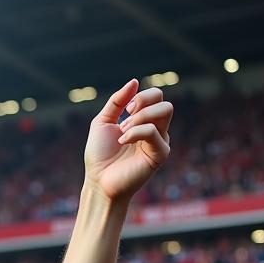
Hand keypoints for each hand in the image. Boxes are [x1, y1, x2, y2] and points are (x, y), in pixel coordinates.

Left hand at [84, 80, 171, 202]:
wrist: (98, 181)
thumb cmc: (99, 155)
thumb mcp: (103, 122)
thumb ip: (117, 101)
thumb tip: (135, 81)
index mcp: (144, 122)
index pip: (156, 97)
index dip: (141, 96)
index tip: (124, 110)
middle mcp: (155, 131)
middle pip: (164, 102)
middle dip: (143, 103)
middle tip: (125, 118)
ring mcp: (159, 142)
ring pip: (165, 111)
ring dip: (140, 116)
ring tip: (123, 132)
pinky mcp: (160, 154)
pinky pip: (153, 131)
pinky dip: (135, 131)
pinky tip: (122, 141)